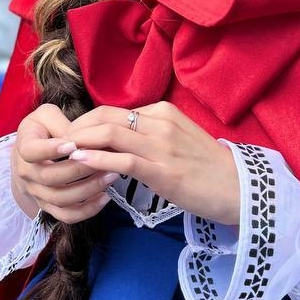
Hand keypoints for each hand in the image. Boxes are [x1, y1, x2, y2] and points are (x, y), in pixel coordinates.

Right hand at [11, 104, 118, 224]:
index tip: (73, 144)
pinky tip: (105, 197)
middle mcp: (26, 173)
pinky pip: (66, 216)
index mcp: (24, 147)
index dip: (51, 149)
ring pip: (61, 199)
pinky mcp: (48, 207)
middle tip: (104, 157)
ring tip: (111, 175)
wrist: (29, 155)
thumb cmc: (42, 129)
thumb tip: (79, 137)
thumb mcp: (46, 116)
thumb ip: (61, 123)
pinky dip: (87, 210)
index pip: (32, 151)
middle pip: (50, 177)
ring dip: (88, 189)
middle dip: (80, 169)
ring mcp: (37, 193)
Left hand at [62, 101, 240, 226]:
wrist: (238, 188)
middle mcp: (160, 122)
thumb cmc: (207, 167)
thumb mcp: (178, 139)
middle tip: (60, 143)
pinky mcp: (162, 170)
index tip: (73, 137)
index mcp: (163, 112)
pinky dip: (97, 159)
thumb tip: (119, 139)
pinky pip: (122, 160)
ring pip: (109, 134)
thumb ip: (151, 134)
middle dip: (78, 128)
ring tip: (62, 152)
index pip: (115, 112)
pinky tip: (80, 163)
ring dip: (81, 142)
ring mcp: (161, 145)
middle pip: (106, 117)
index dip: (87, 123)